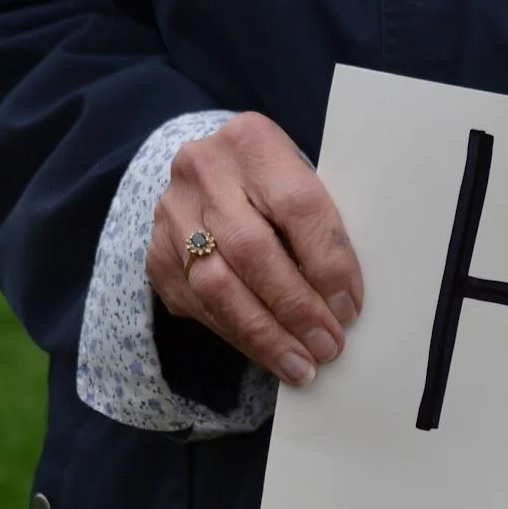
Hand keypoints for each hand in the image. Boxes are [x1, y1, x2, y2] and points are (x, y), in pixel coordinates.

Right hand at [146, 111, 362, 388]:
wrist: (210, 177)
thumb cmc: (275, 190)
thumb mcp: (301, 186)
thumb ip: (319, 229)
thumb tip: (344, 306)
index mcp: (254, 142)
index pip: (298, 207)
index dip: (327, 264)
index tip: (349, 309)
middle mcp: (204, 170)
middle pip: (252, 251)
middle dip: (295, 309)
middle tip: (327, 347)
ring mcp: (173, 212)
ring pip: (217, 286)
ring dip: (264, 335)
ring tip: (300, 366)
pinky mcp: (157, 253)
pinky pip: (198, 306)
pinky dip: (238, 336)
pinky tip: (268, 354)